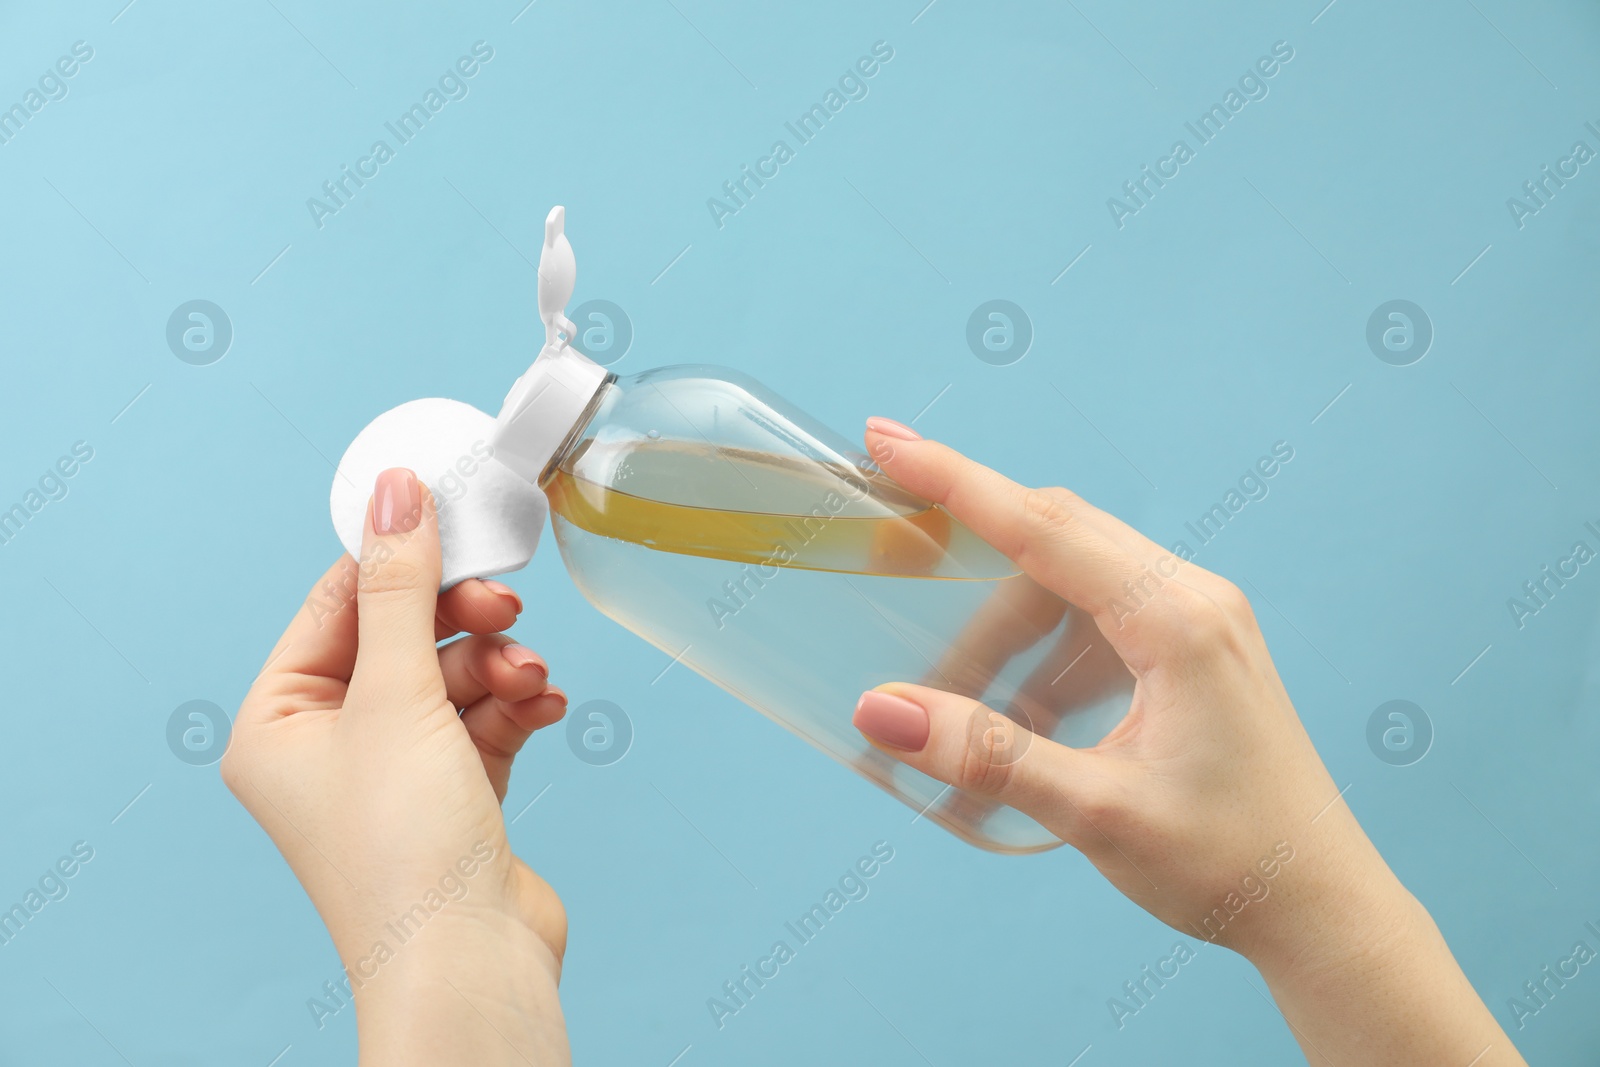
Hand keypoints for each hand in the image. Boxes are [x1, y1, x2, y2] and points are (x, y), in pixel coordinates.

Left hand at [225, 468, 570, 1066]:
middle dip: (462, 623)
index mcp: (279, 722)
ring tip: (530, 682)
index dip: (400, 561)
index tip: (457, 524)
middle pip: (403, 638)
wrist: (469, 962)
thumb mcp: (395, 695)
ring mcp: (394, 774)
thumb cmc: (403, 852)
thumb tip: (394, 489)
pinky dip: (517, 707)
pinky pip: (485, 722)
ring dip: (499, 669)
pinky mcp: (453, 796)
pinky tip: (545, 707)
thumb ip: (399, 585)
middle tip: (504, 607)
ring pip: (452, 679)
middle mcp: (329, 746)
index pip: (339, 603)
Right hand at [853, 419, 1523, 1066]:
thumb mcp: (1096, 811)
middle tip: (887, 535)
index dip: (957, 482)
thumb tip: (880, 710)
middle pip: (1053, 542)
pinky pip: (1094, 627)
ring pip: (1068, 588)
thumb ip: (985, 754)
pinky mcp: (1191, 657)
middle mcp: (1192, 601)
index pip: (1044, 527)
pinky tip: (1011, 716)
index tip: (888, 441)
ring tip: (947, 699)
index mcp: (1177, 620)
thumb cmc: (1231, 862)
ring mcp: (1196, 625)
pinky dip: (1038, 660)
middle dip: (965, 547)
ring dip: (1000, 635)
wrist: (1321, 909)